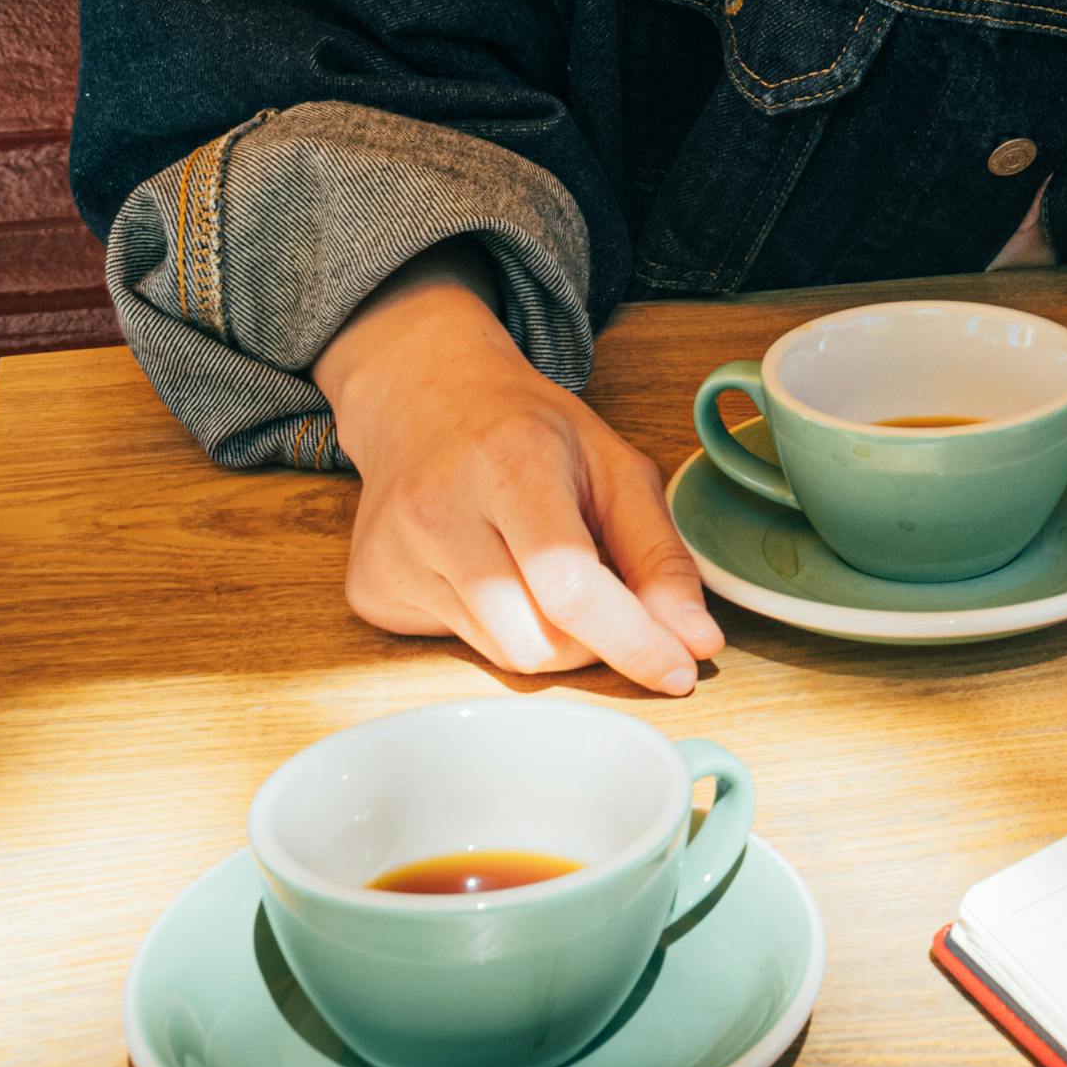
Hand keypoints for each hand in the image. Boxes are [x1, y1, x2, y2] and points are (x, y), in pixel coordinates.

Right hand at [315, 256, 721, 694]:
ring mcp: (394, 554)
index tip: (680, 669)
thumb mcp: (612, 466)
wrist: (423, 398)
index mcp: (510, 463)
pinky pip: (460, 649)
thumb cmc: (526, 430)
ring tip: (541, 572)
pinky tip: (490, 573)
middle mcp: (438, 510)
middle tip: (606, 597)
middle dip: (594, 641)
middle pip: (538, 640)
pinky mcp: (370, 590)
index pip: (570, 586)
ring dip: (548, 638)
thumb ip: (660, 556)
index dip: (633, 640)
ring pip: (503, 655)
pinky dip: (498, 629)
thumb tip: (696, 643)